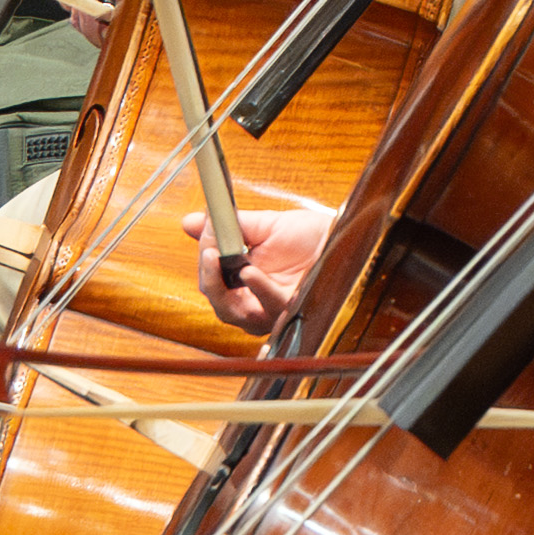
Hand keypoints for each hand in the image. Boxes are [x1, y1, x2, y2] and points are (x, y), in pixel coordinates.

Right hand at [216, 191, 337, 332]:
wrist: (343, 238)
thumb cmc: (309, 236)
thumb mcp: (265, 225)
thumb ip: (229, 226)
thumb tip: (190, 222)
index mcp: (244, 281)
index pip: (212, 279)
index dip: (205, 259)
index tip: (205, 233)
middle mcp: (254, 300)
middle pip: (218, 301)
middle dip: (208, 276)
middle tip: (207, 251)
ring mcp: (270, 309)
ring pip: (233, 312)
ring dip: (221, 287)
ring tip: (216, 258)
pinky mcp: (290, 309)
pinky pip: (269, 306)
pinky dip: (258, 289)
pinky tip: (250, 273)